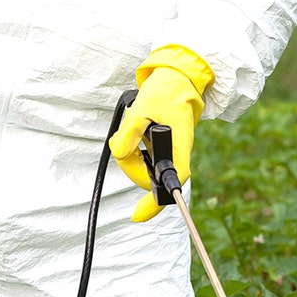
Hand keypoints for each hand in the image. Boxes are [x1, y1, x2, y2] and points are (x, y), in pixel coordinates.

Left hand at [109, 46, 212, 221]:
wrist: (176, 80)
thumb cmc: (164, 93)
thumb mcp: (142, 109)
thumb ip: (129, 133)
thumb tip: (118, 153)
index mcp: (178, 149)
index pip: (170, 184)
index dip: (154, 203)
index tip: (136, 216)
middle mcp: (175, 156)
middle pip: (147, 178)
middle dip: (130, 162)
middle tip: (127, 134)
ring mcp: (168, 155)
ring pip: (141, 168)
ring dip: (129, 153)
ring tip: (134, 126)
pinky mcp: (160, 151)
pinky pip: (141, 159)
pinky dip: (131, 149)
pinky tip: (135, 131)